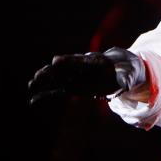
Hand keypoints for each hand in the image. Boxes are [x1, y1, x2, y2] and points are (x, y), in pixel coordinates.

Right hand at [27, 47, 146, 105]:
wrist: (121, 70)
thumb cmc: (126, 69)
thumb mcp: (129, 73)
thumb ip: (126, 77)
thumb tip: (126, 83)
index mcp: (95, 62)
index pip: (80, 61)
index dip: (68, 61)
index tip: (57, 61)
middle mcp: (82, 68)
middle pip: (64, 68)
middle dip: (52, 71)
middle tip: (39, 74)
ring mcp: (76, 77)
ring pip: (57, 78)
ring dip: (44, 81)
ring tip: (31, 85)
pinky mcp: (73, 87)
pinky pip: (57, 91)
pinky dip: (46, 95)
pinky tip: (33, 100)